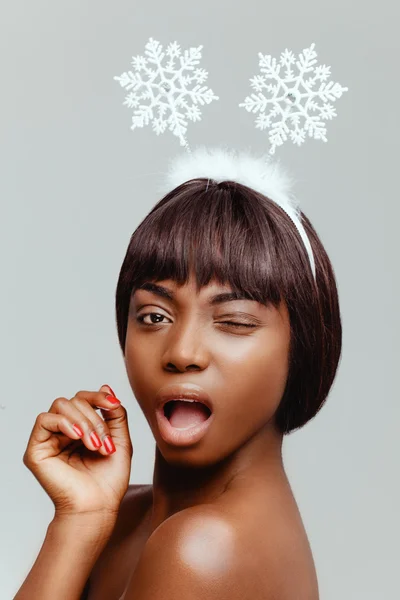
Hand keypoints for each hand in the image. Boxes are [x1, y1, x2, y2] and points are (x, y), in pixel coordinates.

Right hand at [22, 385, 133, 518]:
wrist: (98, 507)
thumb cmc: (109, 481)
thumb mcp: (120, 440)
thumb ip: (115, 414)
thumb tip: (106, 387)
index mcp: (81, 429)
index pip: (83, 399)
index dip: (98, 397)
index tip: (113, 405)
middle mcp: (63, 432)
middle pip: (74, 401)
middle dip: (94, 417)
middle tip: (104, 441)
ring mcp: (49, 440)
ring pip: (61, 406)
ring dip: (82, 422)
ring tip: (94, 444)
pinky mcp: (36, 450)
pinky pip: (44, 420)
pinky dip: (64, 423)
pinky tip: (77, 437)